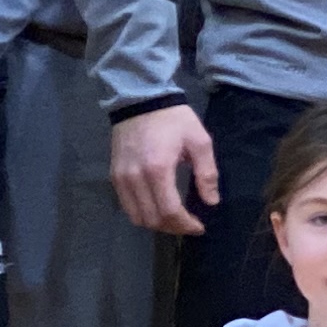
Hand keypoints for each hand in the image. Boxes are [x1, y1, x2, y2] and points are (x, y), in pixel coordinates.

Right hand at [112, 105, 218, 236]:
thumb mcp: (199, 141)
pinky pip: (127, 205)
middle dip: (173, 228)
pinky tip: (158, 208)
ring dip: (157, 224)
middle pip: (152, 219)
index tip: (199, 227)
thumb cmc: (173, 119)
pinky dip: (143, 214)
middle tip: (190, 225)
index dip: (186, 225)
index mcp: (158, 169)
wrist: (140, 99)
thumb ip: (206, 173)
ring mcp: (121, 178)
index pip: (169, 211)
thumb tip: (211, 202)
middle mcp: (135, 178)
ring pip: (136, 216)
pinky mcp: (114, 176)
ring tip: (175, 220)